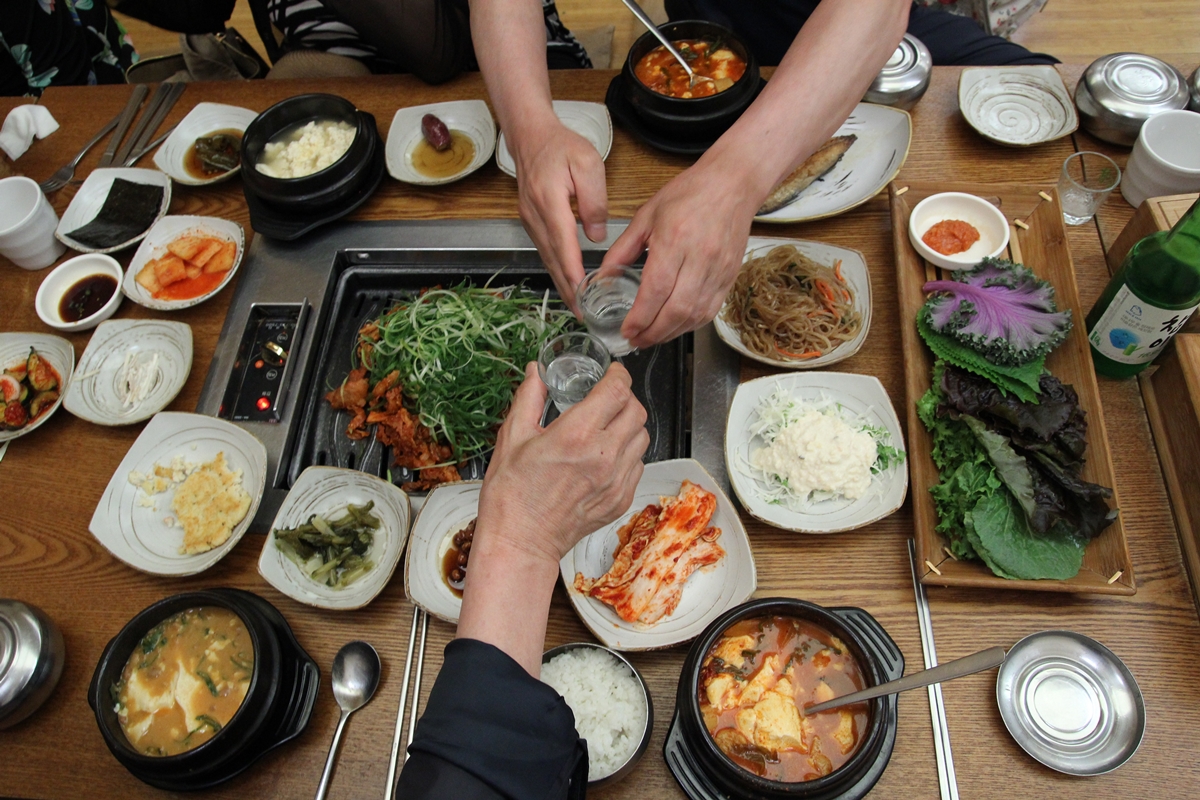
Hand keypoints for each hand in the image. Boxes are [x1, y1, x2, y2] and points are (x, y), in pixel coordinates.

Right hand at [475, 361, 648, 566]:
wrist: (520, 542)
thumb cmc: (511, 495)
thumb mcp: (512, 438)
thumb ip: (529, 398)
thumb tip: (535, 373)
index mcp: (576, 435)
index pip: (617, 390)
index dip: (617, 375)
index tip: (611, 372)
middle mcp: (603, 456)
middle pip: (636, 411)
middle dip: (624, 398)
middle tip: (607, 397)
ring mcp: (616, 480)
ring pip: (642, 437)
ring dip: (628, 425)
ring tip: (607, 426)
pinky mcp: (620, 499)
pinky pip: (638, 465)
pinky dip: (627, 453)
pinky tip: (605, 455)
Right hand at [510, 120, 607, 310]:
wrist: (531, 136)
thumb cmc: (561, 146)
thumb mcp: (588, 163)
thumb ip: (594, 200)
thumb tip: (596, 235)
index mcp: (550, 202)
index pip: (563, 244)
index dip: (573, 271)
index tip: (582, 294)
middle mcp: (536, 217)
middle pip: (553, 260)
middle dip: (568, 290)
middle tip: (583, 315)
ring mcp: (530, 221)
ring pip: (547, 259)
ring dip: (561, 284)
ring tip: (577, 308)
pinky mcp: (532, 222)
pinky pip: (545, 252)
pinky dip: (557, 270)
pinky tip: (568, 283)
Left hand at [602, 153, 760, 348]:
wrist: (732, 184)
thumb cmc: (689, 194)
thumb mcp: (646, 215)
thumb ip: (623, 249)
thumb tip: (603, 276)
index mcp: (675, 239)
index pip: (656, 289)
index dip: (641, 316)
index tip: (626, 330)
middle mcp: (699, 258)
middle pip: (677, 310)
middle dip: (653, 333)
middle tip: (635, 341)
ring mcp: (718, 270)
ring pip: (694, 316)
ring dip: (671, 333)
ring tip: (651, 338)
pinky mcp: (729, 277)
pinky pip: (710, 311)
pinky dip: (690, 325)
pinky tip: (675, 327)